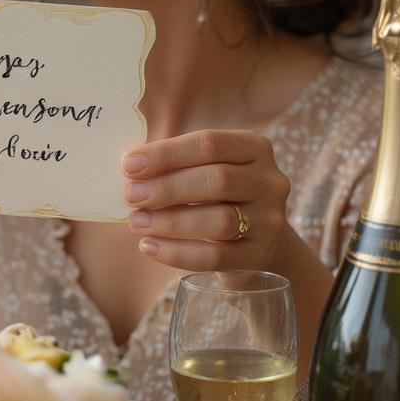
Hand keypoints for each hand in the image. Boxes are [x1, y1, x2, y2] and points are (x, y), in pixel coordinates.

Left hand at [122, 129, 291, 271]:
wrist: (260, 241)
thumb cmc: (221, 196)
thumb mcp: (207, 170)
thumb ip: (176, 165)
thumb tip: (130, 167)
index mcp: (255, 148)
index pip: (209, 143)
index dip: (167, 153)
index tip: (129, 165)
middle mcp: (270, 181)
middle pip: (216, 180)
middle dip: (167, 188)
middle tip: (131, 195)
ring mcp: (270, 220)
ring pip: (219, 220)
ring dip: (170, 221)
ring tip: (136, 222)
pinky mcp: (260, 255)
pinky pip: (216, 257)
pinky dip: (177, 252)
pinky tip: (149, 246)